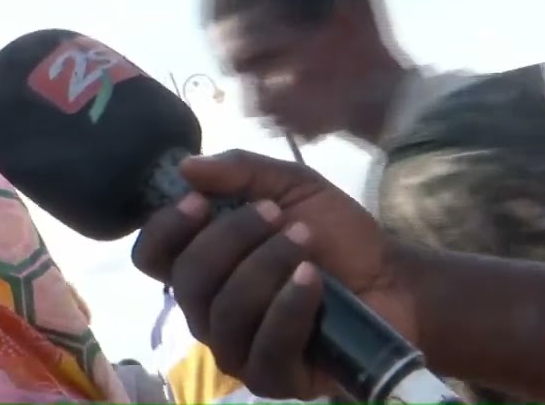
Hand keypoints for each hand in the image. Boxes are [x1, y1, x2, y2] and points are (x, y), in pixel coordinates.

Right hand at [130, 150, 417, 400]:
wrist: (394, 280)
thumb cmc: (335, 234)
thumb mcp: (290, 186)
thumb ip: (239, 171)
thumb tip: (184, 166)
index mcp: (201, 265)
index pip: (150, 257)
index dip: (166, 229)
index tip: (201, 201)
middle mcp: (207, 310)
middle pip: (187, 280)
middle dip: (232, 239)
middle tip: (277, 216)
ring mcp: (237, 348)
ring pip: (224, 313)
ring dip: (265, 268)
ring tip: (305, 243)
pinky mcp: (274, 379)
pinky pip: (264, 349)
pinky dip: (289, 308)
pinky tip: (313, 281)